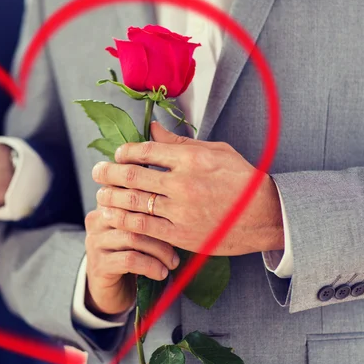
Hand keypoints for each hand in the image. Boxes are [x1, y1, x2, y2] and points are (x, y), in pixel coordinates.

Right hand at [84, 205, 179, 314]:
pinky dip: (150, 266)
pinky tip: (160, 273)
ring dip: (159, 251)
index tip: (177, 216)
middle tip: (180, 244)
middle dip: (162, 231)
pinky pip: (130, 260)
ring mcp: (95, 242)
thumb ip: (148, 217)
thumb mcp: (138, 233)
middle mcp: (97, 220)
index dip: (156, 204)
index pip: (133, 196)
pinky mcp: (99, 264)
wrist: (109, 292)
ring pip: (134, 238)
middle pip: (134, 216)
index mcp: (107, 206)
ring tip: (172, 263)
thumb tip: (180, 210)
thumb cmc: (130, 257)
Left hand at [92, 121, 283, 255]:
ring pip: (134, 203)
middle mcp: (184, 183)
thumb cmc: (242, 179)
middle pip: (133, 176)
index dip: (125, 152)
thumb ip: (180, 142)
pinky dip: (124, 221)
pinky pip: (144, 227)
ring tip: (101, 195)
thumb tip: (151, 128)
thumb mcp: (216, 151)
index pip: (146, 150)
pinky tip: (113, 217)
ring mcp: (182, 211)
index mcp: (192, 158)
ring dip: (111, 198)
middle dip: (108, 172)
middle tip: (96, 171)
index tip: (117, 154)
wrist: (266, 216)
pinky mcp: (181, 235)